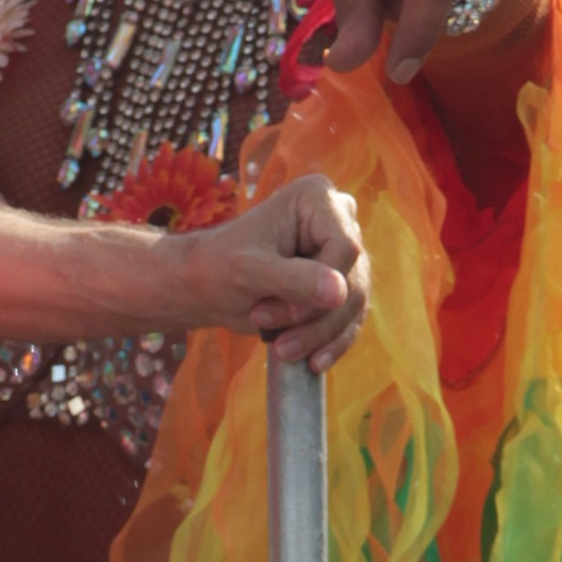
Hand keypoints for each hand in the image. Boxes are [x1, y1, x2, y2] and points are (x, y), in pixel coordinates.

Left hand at [176, 173, 370, 369]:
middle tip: (273, 335)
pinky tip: (312, 363)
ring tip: (282, 350)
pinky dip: (331, 343)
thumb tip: (340, 292)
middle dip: (314, 317)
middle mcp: (338, 220)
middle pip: (351, 279)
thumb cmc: (220, 266)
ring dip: (319, 335)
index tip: (282, 310)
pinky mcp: (342, 286)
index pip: (344, 247)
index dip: (321, 285)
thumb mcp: (250, 271)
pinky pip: (350, 319)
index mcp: (316, 198)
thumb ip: (293, 279)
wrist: (208, 286)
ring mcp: (342, 256)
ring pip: (353, 304)